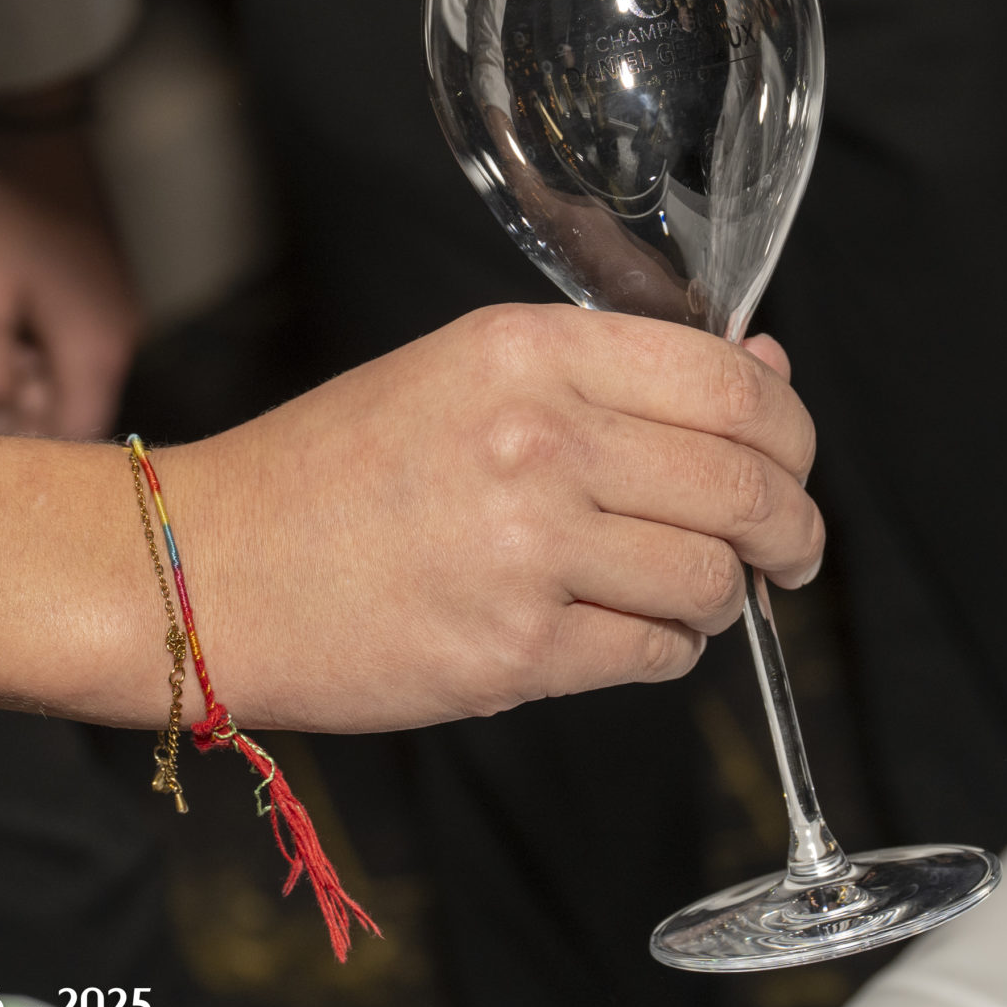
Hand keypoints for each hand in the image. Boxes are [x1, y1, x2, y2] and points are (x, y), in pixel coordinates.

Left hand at [0, 90, 141, 438]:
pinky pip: (79, 340)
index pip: (76, 433)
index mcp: (97, 348)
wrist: (30, 124)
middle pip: (80, 405)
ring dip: (29, 377)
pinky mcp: (107, 283)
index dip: (26, 442)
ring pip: (76, 373)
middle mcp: (123, 335)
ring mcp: (119, 307)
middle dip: (23, 408)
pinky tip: (3, 325)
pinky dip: (42, 346)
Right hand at [165, 305, 820, 728]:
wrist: (214, 566)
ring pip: (713, 578)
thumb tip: (767, 377)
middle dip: (791, 528)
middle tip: (788, 548)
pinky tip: (621, 629)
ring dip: (723, 595)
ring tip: (684, 594)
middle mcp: (537, 439)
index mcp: (527, 351)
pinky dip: (663, 648)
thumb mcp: (469, 373)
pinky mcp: (514, 652)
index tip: (791, 461)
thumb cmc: (336, 470)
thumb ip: (617, 372)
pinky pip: (656, 654)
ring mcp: (528, 549)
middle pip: (746, 485)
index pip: (729, 382)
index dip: (789, 431)